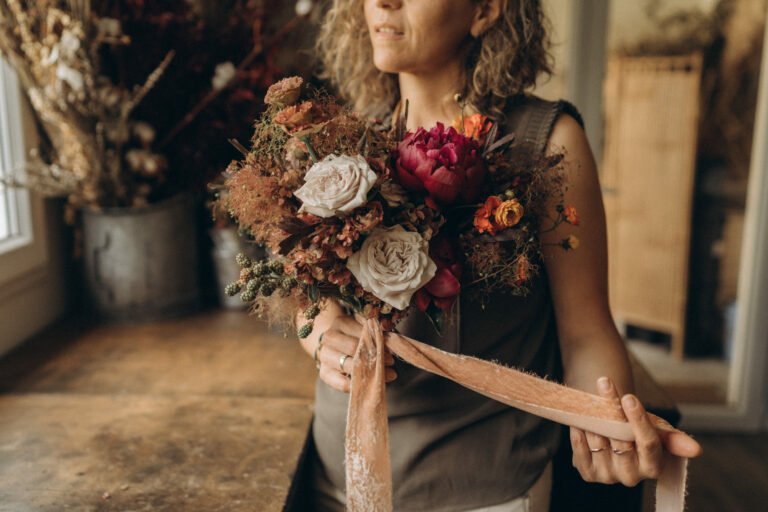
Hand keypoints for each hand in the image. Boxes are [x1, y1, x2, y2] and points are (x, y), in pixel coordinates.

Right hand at [316, 314, 396, 392]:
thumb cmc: (354, 334)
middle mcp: (329, 338)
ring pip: (348, 366)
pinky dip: (357, 385)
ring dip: (369, 372)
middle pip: (353, 348)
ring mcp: (324, 356)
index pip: (362, 334)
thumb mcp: (364, 327)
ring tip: (385, 375)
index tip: (391, 351)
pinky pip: (341, 383)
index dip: (378, 343)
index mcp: (341, 322)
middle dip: (375, 357)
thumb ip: (376, 333)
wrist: (333, 343)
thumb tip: (391, 343)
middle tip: (391, 363)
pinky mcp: (324, 372)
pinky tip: (370, 384)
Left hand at [570, 377, 701, 486]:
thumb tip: (696, 450)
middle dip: (612, 409)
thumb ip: (674, 439)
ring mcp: (608, 476)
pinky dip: (580, 429)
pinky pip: (580, 447)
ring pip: (598, 441)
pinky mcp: (588, 473)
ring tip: (592, 397)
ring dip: (593, 417)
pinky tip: (580, 416)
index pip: (649, 444)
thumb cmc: (638, 429)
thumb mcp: (657, 430)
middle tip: (604, 382)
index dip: (639, 420)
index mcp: (653, 467)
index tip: (629, 397)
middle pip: (621, 439)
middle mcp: (631, 477)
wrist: (612, 433)